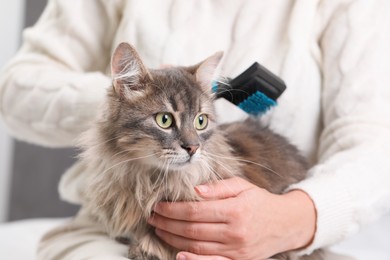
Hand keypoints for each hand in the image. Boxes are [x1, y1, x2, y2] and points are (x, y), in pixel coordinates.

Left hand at [148, 177, 315, 259]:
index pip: (195, 211)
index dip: (173, 209)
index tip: (158, 205)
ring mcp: (236, 250)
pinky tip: (177, 254)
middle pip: (191, 230)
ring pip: (196, 247)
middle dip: (167, 223)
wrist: (285, 223)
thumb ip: (219, 187)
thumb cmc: (260, 201)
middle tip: (152, 216)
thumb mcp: (243, 186)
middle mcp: (234, 232)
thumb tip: (194, 191)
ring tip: (158, 229)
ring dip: (172, 239)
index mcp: (235, 210)